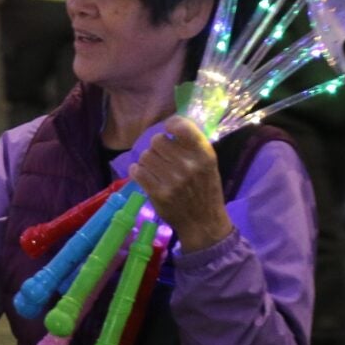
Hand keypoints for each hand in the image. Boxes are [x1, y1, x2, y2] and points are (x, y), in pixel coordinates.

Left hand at [128, 116, 232, 252]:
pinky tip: (144, 175)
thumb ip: (192, 144)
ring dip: (147, 161)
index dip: (171, 125)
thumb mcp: (207, 163)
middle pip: (157, 140)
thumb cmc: (204, 189)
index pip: (182, 127)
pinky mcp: (159, 193)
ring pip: (145, 155)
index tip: (169, 131)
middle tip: (163, 157)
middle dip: (157, 147)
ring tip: (156, 169)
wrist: (203, 221)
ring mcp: (173, 180)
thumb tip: (170, 123)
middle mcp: (189, 165)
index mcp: (204, 155)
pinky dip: (137, 171)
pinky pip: (137, 171)